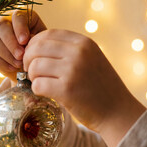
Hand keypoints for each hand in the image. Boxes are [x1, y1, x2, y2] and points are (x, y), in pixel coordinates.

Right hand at [0, 10, 45, 80]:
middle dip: (11, 42)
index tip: (24, 41)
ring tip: (19, 64)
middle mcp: (6, 21)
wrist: (33, 63)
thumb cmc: (40, 48)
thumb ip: (35, 40)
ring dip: (6, 54)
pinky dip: (1, 63)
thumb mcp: (42, 42)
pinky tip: (13, 68)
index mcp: (23, 15)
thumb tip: (25, 44)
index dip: (20, 28)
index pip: (17, 16)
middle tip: (21, 55)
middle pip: (1, 26)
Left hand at [23, 29, 145, 146]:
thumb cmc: (100, 87)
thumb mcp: (91, 59)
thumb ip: (69, 50)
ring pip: (35, 67)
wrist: (118, 112)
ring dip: (33, 77)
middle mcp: (78, 53)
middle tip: (32, 72)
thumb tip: (34, 46)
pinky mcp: (66, 90)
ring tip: (42, 83)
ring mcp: (72, 70)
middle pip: (37, 48)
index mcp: (84, 42)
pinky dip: (37, 90)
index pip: (48, 34)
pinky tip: (46, 93)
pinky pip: (37, 85)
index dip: (34, 45)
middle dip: (29, 60)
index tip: (34, 57)